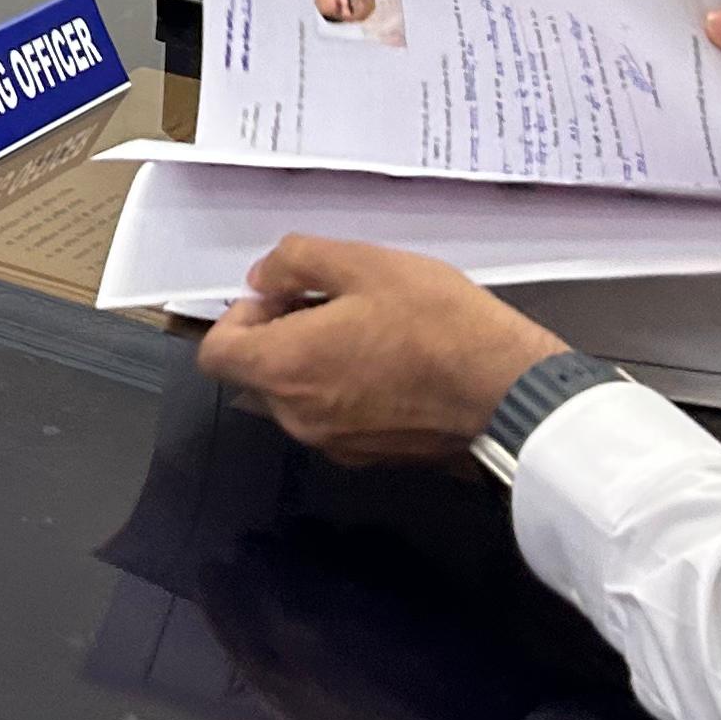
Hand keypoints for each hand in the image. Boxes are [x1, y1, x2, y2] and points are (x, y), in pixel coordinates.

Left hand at [195, 237, 569, 461]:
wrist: (505, 390)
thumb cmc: (434, 321)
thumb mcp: (363, 263)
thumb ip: (295, 262)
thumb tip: (261, 279)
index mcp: (284, 369)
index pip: (215, 353)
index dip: (239, 316)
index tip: (283, 295)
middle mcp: (298, 418)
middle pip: (254, 375)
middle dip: (277, 335)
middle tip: (330, 302)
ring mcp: (334, 445)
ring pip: (295, 398)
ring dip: (310, 362)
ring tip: (364, 328)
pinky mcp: (370, 457)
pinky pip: (332, 418)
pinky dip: (341, 390)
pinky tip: (387, 362)